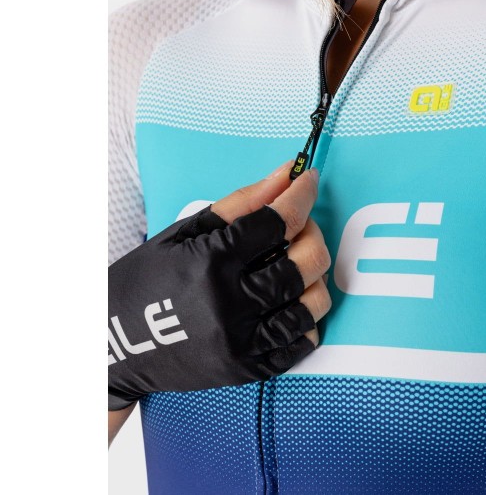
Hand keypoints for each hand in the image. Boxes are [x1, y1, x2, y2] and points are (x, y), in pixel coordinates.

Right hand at [108, 160, 330, 410]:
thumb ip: (241, 202)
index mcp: (212, 262)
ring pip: (312, 304)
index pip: (278, 221)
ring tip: (296, 265)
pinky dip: (306, 317)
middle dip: (313, 232)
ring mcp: (242, 342)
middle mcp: (231, 304)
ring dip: (315, 277)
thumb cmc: (148, 278)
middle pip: (306, 262)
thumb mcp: (185, 231)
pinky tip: (289, 301)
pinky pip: (301, 342)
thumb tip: (287, 173)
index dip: (301, 194)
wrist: (112, 343)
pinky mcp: (247, 369)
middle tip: (300, 224)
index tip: (308, 179)